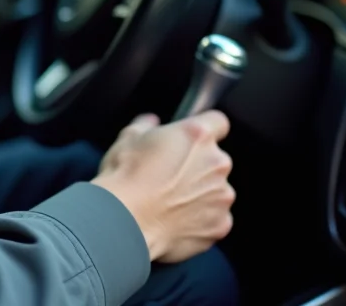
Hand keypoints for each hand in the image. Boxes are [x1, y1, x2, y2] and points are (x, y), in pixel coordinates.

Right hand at [90, 110, 234, 263]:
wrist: (124, 222)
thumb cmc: (124, 178)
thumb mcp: (128, 139)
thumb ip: (146, 125)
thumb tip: (150, 122)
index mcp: (197, 135)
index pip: (218, 122)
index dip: (204, 131)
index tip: (191, 140)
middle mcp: (217, 162)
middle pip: (216, 159)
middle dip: (198, 165)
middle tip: (170, 176)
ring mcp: (222, 195)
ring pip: (216, 189)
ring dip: (201, 193)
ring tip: (170, 203)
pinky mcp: (221, 224)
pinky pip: (215, 218)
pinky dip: (201, 219)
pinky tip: (175, 221)